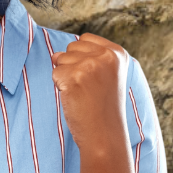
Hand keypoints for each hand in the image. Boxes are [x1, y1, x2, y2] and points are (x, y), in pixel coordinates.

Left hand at [50, 33, 129, 152]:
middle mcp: (106, 55)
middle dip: (72, 66)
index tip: (93, 77)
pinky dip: (60, 86)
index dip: (81, 56)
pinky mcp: (75, 76)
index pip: (85, 38)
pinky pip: (55, 73)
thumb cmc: (103, 106)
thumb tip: (55, 54)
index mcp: (117, 53)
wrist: (104, 133)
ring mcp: (90, 65)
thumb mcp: (107, 75)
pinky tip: (75, 97)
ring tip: (82, 92)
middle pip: (71, 47)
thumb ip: (89, 57)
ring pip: (60, 59)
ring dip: (65, 76)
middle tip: (87, 87)